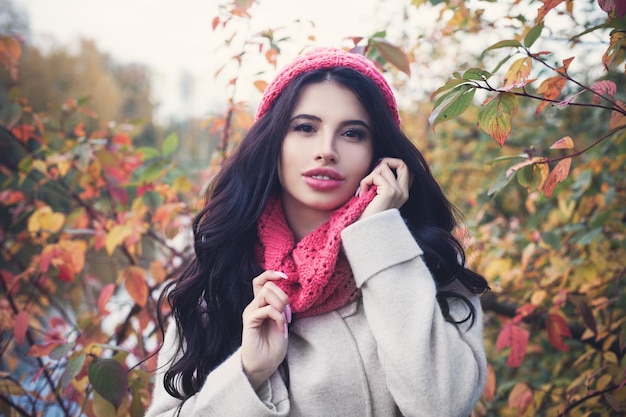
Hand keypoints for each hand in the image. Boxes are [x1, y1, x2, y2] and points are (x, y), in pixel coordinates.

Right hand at [241, 270, 290, 388]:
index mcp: (261, 305)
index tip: (285, 276)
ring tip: (285, 319)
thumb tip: (286, 297)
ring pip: (266, 293)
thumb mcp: (282, 322)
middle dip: (283, 296)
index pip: (261, 281)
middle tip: (289, 314)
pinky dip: (278, 317)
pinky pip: (266, 309)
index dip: (271, 274)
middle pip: (267, 285)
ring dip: (280, 304)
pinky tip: (282, 328)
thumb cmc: (273, 346)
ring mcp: (251, 313)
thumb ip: (281, 308)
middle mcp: (254, 306)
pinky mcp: (250, 321)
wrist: (264, 365)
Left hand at [357, 158, 411, 218]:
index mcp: (403, 194)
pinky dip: (364, 182)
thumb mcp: (377, 196)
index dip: (392, 164)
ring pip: (383, 167)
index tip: (378, 172)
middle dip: (385, 162)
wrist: (365, 231)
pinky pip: (375, 176)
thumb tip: (379, 164)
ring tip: (363, 191)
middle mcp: (404, 192)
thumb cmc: (367, 215)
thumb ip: (381, 183)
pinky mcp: (389, 192)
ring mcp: (398, 191)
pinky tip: (361, 194)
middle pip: (402, 163)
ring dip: (369, 176)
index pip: (406, 169)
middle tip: (373, 173)